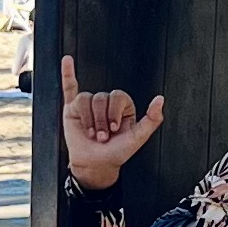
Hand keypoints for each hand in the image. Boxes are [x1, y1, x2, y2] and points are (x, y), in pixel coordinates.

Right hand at [60, 53, 163, 188]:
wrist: (96, 165)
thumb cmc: (117, 152)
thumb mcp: (138, 137)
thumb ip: (152, 119)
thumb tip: (160, 99)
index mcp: (122, 106)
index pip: (118, 96)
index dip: (115, 112)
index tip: (114, 129)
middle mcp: (105, 103)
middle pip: (101, 98)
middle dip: (101, 120)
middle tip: (102, 136)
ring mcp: (88, 105)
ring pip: (86, 99)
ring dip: (89, 120)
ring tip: (91, 134)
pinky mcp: (72, 109)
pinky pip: (69, 88)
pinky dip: (67, 73)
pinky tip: (67, 60)